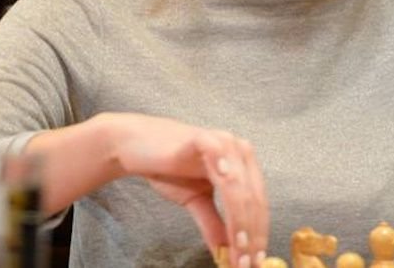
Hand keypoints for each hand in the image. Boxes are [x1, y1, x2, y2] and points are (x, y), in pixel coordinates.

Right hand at [97, 113, 269, 267]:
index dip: (258, 235)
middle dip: (251, 237)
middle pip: (253, 200)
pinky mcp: (205, 138)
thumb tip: (228, 253)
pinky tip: (232, 215)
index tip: (255, 263)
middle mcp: (240, 151)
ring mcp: (224, 142)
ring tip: (238, 252)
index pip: (258, 204)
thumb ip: (214, 224)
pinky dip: (229, 191)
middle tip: (246, 264)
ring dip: (241, 225)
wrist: (135, 145)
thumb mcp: (195, 201)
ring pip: (241, 189)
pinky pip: (222, 168)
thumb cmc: (168, 169)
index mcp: (244, 164)